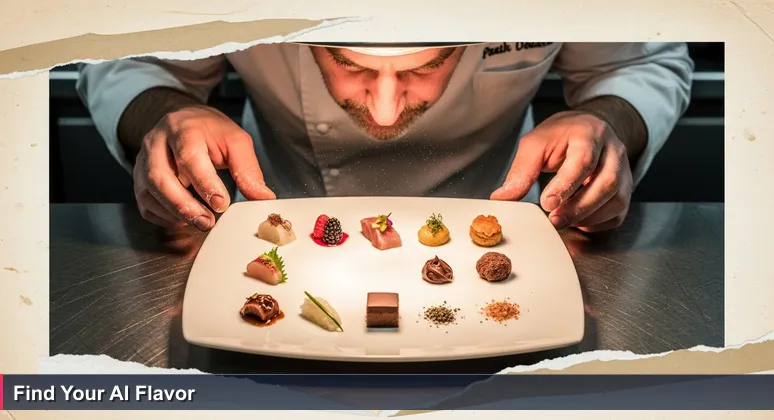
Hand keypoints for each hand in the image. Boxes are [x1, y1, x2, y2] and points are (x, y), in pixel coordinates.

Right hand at [133, 105, 274, 230]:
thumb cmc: (211, 132)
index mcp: (183, 128)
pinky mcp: (140, 177)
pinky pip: (144, 203)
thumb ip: (248, 169)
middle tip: (207, 222)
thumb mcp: (236, 141)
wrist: (185, 121)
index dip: (204, 183)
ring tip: (199, 223)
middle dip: (184, 204)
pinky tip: (183, 221)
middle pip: (160, 176)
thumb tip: (263, 197)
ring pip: (148, 192)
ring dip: (174, 213)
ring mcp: (144, 160)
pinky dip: (162, 217)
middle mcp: (157, 142)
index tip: (221, 204)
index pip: (189, 156)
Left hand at [491, 110, 632, 232]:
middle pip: (606, 182)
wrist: (588, 129)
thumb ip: (521, 170)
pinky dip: (598, 222)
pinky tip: (578, 221)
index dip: (566, 184)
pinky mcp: (625, 189)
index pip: (584, 159)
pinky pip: (618, 212)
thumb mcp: (536, 144)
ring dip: (588, 216)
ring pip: (617, 200)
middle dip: (579, 207)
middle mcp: (613, 151)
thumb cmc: (561, 136)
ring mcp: (625, 170)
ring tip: (563, 221)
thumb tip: (503, 198)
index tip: (548, 203)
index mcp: (590, 134)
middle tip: (554, 220)